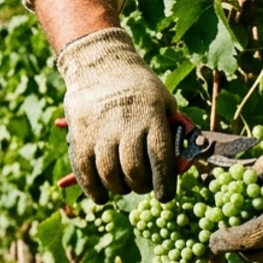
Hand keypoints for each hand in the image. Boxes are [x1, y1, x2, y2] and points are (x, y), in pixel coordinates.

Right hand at [57, 28, 176, 203]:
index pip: (160, 157)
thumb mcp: (163, 101)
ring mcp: (100, 131)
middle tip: (142, 186)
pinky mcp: (79, 137)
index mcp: (151, 115)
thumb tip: (184, 163)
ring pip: (109, 175)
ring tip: (122, 186)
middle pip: (133, 169)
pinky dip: (94, 190)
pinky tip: (102, 195)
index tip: (166, 196)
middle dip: (141, 186)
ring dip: (118, 189)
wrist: (99, 65)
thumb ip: (173, 130)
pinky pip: (85, 172)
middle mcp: (125, 124)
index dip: (164, 183)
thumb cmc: (139, 90)